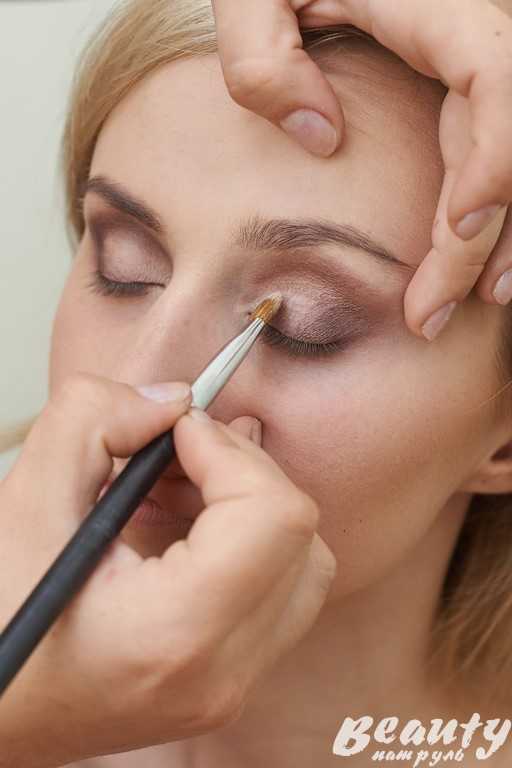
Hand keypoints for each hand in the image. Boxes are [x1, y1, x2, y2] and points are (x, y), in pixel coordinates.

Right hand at [0, 372, 335, 767]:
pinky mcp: (226, 682)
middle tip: (177, 448)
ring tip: (175, 483)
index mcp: (176, 633)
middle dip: (242, 471)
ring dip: (248, 504)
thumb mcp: (24, 503)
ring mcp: (230, 686)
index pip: (274, 516)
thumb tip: (174, 399)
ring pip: (300, 565)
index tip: (178, 431)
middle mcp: (221, 673)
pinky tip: (182, 522)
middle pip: (298, 536)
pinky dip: (245, 541)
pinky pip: (277, 593)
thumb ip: (94, 420)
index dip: (231, 453)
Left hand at [211, 0, 511, 339]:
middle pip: (509, 143)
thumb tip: (319, 138)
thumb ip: (263, 55)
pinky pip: (493, 156)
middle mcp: (475, 36)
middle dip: (478, 239)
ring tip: (471, 304)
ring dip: (501, 238)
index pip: (496, 81)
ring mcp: (478, 66)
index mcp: (438, 6)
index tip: (458, 229)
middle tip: (430, 314)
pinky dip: (490, 216)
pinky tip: (472, 264)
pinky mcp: (467, 93)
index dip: (495, 159)